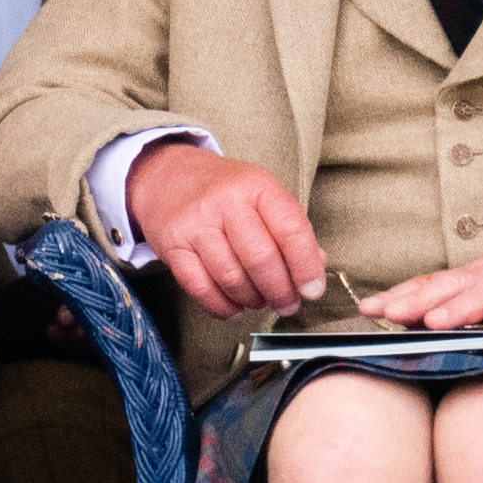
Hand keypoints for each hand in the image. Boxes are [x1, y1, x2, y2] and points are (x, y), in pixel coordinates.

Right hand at [124, 143, 327, 318]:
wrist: (168, 176)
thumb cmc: (224, 191)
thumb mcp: (262, 195)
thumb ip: (290, 230)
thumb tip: (315, 268)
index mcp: (257, 186)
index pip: (291, 229)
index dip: (306, 266)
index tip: (312, 291)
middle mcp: (226, 201)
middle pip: (260, 258)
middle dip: (279, 291)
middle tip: (287, 304)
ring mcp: (196, 223)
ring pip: (231, 277)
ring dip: (251, 299)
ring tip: (259, 301)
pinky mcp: (173, 245)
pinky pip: (200, 287)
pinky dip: (222, 306)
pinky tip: (234, 305)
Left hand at [361, 235, 482, 333]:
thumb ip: (465, 310)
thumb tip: (418, 330)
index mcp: (475, 277)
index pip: (431, 284)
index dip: (400, 295)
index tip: (368, 308)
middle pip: (450, 286)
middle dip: (416, 299)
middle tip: (387, 314)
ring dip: (460, 308)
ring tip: (435, 322)